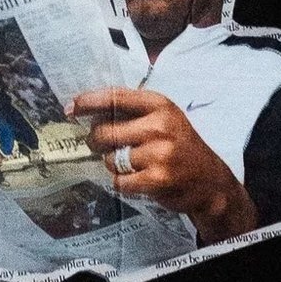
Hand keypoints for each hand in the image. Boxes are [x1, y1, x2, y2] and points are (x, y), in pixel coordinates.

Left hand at [72, 85, 254, 241]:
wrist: (210, 181)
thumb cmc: (180, 145)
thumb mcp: (164, 117)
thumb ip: (132, 112)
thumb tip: (89, 112)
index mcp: (159, 104)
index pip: (114, 97)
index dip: (88, 102)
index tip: (70, 107)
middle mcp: (159, 125)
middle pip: (105, 130)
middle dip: (95, 140)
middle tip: (98, 145)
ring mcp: (159, 153)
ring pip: (111, 159)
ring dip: (113, 165)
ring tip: (130, 165)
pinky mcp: (157, 179)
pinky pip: (120, 181)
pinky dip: (122, 183)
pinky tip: (136, 180)